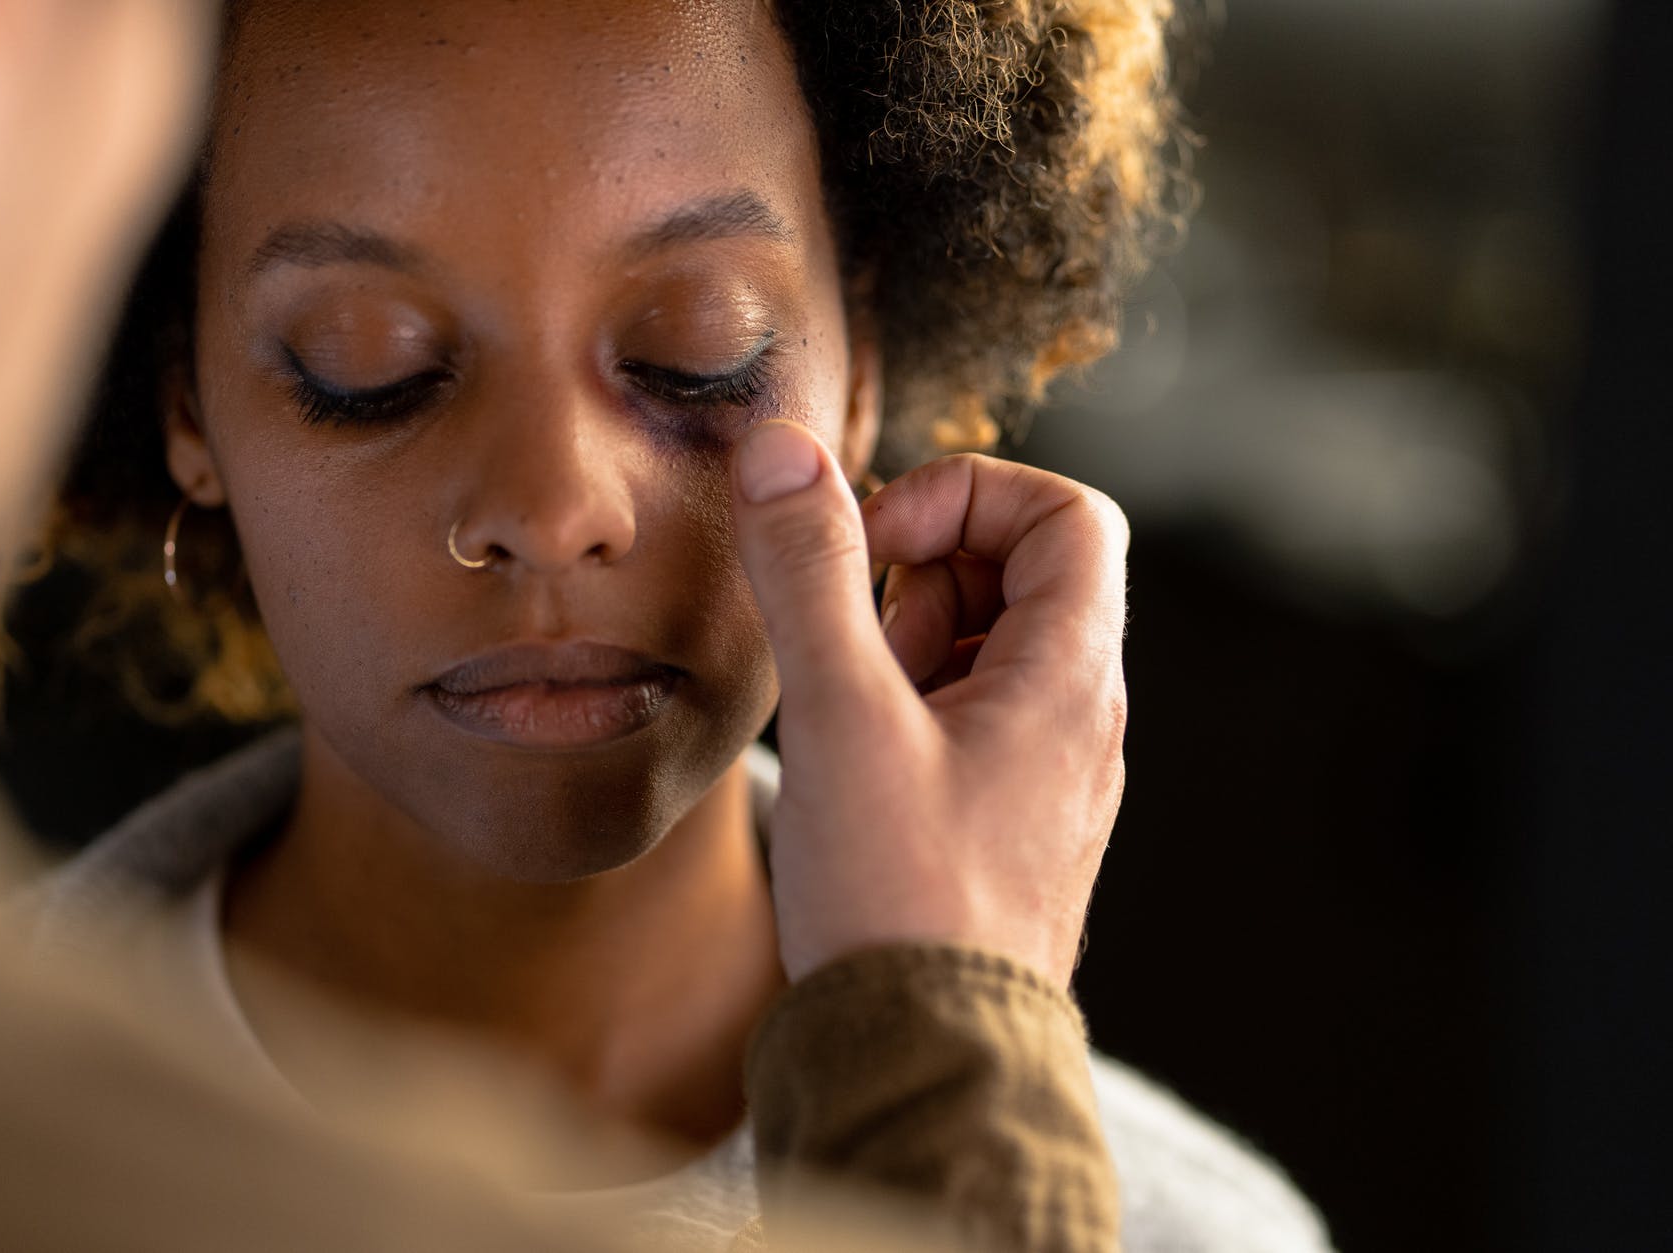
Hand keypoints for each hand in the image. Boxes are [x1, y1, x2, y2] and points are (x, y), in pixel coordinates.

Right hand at [730, 420, 1128, 988]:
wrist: (928, 1060)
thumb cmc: (901, 898)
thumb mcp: (843, 716)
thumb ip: (813, 574)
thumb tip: (783, 449)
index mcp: (1070, 676)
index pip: (1068, 513)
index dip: (968, 494)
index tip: (881, 542)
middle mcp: (1078, 717)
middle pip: (1021, 573)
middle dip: (920, 576)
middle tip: (855, 646)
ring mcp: (1046, 772)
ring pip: (983, 648)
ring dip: (901, 646)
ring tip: (850, 718)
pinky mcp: (1005, 818)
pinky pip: (965, 717)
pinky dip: (902, 709)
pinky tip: (853, 767)